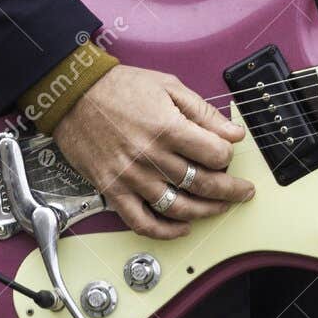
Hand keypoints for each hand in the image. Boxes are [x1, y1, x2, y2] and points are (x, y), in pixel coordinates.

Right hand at [51, 64, 255, 239]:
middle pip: (203, 184)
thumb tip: (233, 133)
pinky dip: (165, 231)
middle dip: (231, 191)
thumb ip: (203, 112)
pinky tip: (182, 227)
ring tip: (219, 207)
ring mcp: (132, 177)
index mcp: (168, 127)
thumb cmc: (120, 87)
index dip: (228, 156)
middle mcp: (152, 156)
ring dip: (206, 211)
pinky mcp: (113, 190)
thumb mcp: (168, 86)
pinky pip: (142, 222)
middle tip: (243, 191)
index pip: (215, 154)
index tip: (228, 154)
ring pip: (179, 207)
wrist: (75, 95)